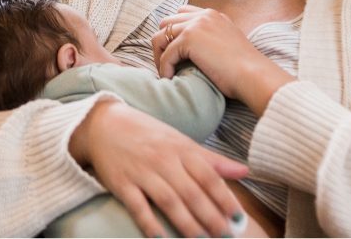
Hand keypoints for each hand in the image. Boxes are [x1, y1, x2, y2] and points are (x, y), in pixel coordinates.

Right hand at [70, 100, 248, 237]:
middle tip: (225, 236)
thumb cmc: (149, 134)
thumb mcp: (180, 141)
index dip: (224, 197)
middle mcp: (163, 160)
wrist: (105, 123)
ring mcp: (142, 172)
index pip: (208, 175)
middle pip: (191, 192)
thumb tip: (245, 171)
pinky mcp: (121, 183)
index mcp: (181, 148)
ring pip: (168, 201)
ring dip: (186, 223)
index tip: (238, 218)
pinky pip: (138, 206)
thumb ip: (212, 159)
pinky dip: (149, 223)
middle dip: (210, 216)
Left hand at [153, 6, 292, 112]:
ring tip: (167, 73)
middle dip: (163, 43)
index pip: (181, 14)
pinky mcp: (189, 38)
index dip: (174, 33)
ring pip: (160, 36)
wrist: (253, 75)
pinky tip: (171, 79)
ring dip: (159, 56)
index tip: (175, 53)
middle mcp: (203, 15)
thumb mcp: (227, 45)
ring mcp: (196, 25)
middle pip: (167, 23)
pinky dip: (164, 68)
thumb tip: (191, 52)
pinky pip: (166, 54)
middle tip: (167, 64)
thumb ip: (210, 40)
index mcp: (213, 15)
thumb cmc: (243, 69)